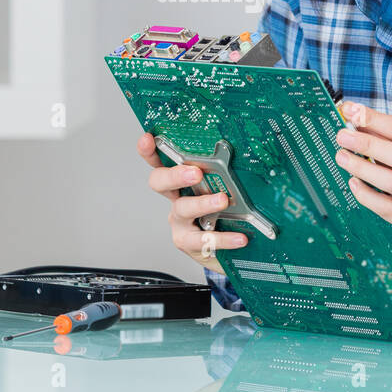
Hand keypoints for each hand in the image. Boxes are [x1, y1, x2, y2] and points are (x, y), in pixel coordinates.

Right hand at [137, 132, 248, 273]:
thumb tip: (243, 154)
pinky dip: (223, 238)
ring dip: (202, 203)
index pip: (160, 161)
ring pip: (183, 209)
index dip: (150, 151)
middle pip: (160, 183)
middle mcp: (175, 199)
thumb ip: (226, 175)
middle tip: (195, 173)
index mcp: (180, 182)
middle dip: (175, 176)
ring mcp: (179, 222)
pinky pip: (204, 239)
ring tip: (221, 201)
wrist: (225, 252)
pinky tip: (239, 237)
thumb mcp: (223, 189)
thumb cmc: (224, 215)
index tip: (148, 139)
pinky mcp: (189, 242)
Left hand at [332, 101, 391, 243]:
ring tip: (342, 157)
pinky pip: (388, 208)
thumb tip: (354, 118)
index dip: (374, 119)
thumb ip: (386, 138)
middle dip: (368, 144)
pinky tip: (353, 183)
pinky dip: (367, 194)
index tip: (350, 111)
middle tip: (342, 136)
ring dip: (363, 168)